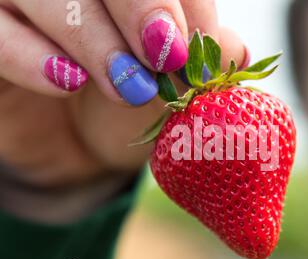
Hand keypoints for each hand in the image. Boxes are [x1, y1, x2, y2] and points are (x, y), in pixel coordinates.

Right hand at [0, 0, 248, 187]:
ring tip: (127, 85)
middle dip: (138, 3)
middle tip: (165, 54)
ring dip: (90, 33)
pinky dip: (27, 53)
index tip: (199, 46)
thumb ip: (202, 60)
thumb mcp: (169, 87)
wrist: (77, 144)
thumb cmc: (128, 104)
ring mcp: (18, 2)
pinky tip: (66, 83)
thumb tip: (236, 48)